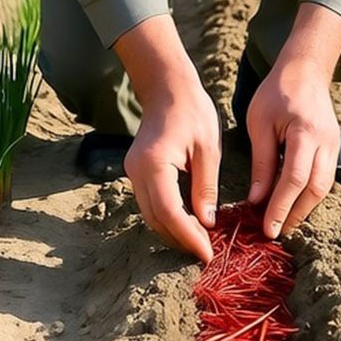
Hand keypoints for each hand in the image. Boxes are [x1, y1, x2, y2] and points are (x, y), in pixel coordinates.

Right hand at [113, 15, 219, 262]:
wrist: (167, 88)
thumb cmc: (192, 111)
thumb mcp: (208, 149)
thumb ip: (206, 187)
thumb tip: (207, 222)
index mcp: (155, 164)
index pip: (170, 212)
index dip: (188, 236)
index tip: (207, 253)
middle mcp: (137, 172)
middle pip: (156, 219)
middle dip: (181, 239)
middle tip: (207, 252)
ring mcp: (133, 172)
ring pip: (151, 215)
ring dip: (173, 231)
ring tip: (201, 241)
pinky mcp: (136, 172)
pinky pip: (151, 204)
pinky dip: (168, 218)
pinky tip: (189, 223)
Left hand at [246, 60, 339, 238]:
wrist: (306, 71)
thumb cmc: (276, 93)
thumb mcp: (259, 124)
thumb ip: (261, 162)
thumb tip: (256, 200)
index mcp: (306, 133)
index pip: (295, 179)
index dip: (281, 206)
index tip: (268, 227)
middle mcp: (326, 143)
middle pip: (315, 189)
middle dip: (295, 214)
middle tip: (275, 232)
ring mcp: (334, 146)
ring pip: (324, 188)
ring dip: (304, 208)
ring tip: (283, 223)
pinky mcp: (335, 148)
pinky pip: (324, 179)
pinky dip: (309, 195)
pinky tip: (293, 204)